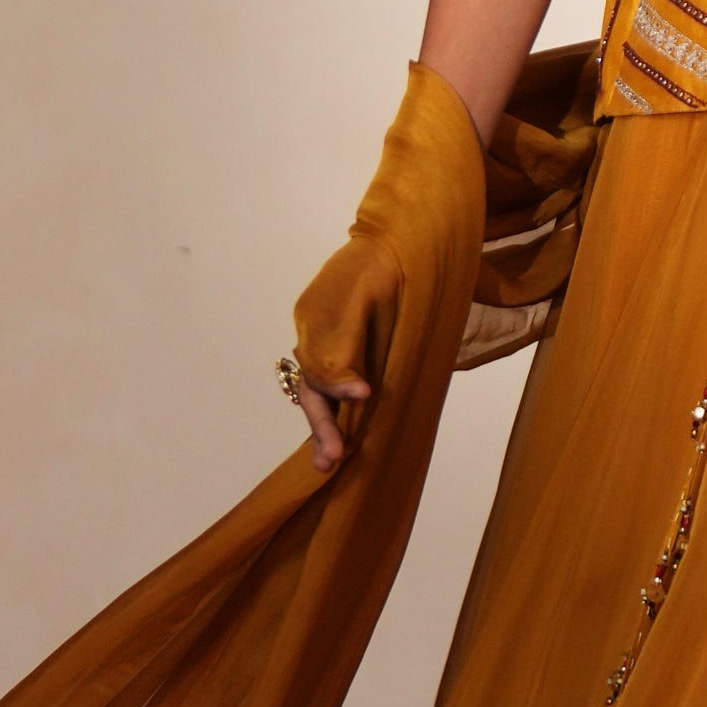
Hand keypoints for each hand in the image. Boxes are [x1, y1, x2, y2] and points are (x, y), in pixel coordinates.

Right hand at [285, 229, 406, 475]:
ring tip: (327, 463)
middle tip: (333, 458)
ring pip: (314, 391)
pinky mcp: (329, 348)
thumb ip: (352, 337)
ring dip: (321, 427)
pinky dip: (328, 412)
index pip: (321, 361)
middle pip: (311, 384)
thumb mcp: (372, 292)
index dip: (340, 383)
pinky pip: (322, 385)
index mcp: (318, 312)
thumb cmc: (390, 265)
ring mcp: (316, 339)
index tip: (365, 394)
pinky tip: (332, 441)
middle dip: (322, 423)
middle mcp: (310, 329)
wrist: (396, 243)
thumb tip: (357, 389)